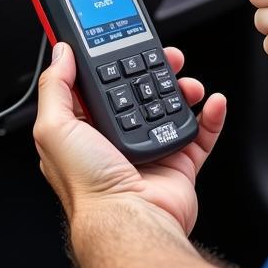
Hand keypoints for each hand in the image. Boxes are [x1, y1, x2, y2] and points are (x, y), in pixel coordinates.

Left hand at [33, 43, 226, 235]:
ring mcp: (150, 151)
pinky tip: (213, 102)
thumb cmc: (89, 187)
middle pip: (141, 91)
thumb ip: (55, 88)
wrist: (129, 222)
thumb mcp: (54, 129)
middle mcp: (117, 140)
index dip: (112, 63)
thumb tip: (61, 54)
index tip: (124, 44)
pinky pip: (200, 134)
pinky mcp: (179, 165)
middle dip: (156, 70)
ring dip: (184, 89)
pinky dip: (211, 116)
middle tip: (167, 57)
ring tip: (189, 83)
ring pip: (172, 107)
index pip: (99, 85)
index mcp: (86, 130)